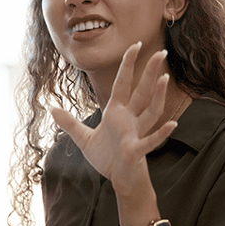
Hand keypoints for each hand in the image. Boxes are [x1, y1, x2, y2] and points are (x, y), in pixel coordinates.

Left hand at [50, 43, 177, 197]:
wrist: (118, 180)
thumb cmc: (107, 158)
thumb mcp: (84, 138)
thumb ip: (69, 123)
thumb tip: (52, 108)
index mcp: (116, 112)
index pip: (123, 84)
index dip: (128, 65)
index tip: (135, 45)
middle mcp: (129, 119)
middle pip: (142, 92)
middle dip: (150, 72)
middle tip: (161, 52)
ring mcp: (135, 133)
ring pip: (150, 111)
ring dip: (158, 96)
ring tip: (165, 79)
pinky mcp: (137, 151)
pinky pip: (151, 141)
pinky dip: (161, 133)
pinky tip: (172, 124)